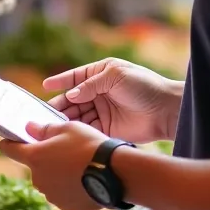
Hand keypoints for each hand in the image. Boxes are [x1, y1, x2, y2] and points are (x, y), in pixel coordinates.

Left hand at [0, 120, 103, 209]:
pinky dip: (72, 189)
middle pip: (35, 167)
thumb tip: (29, 128)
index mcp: (35, 157)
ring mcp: (52, 196)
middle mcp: (38, 180)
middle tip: (65, 151)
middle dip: (45, 159)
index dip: (9, 143)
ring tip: (80, 167)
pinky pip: (65, 195)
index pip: (9, 149)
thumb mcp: (67, 128)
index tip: (10, 141)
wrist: (115, 173)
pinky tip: (87, 180)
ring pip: (51, 182)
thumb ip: (44, 129)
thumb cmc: (89, 145)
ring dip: (59, 175)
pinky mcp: (68, 208)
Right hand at [43, 58, 181, 143]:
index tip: (45, 87)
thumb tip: (70, 95)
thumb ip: (91, 85)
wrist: (165, 110)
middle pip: (72, 99)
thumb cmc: (144, 86)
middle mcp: (98, 92)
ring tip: (51, 125)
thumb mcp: (115, 76)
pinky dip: (76, 131)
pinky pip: (87, 129)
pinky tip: (66, 134)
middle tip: (45, 113)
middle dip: (59, 105)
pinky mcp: (106, 128)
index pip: (75, 77)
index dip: (60, 81)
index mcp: (100, 75)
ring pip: (77, 115)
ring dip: (65, 119)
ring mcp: (102, 111)